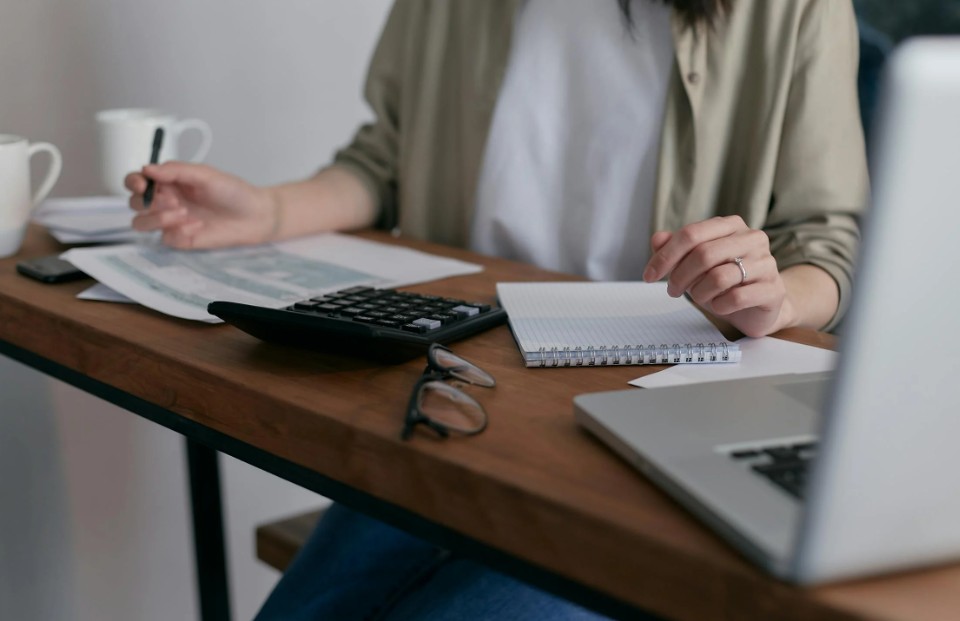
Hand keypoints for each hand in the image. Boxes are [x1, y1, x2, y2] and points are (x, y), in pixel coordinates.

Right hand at [125, 162, 276, 248]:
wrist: (255, 216)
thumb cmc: (233, 192)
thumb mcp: (205, 174)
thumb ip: (175, 170)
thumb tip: (147, 168)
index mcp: (168, 182)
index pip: (136, 181)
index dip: (133, 182)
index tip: (143, 184)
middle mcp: (165, 201)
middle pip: (134, 203)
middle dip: (148, 201)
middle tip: (174, 200)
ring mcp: (171, 222)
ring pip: (141, 223)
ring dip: (157, 218)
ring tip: (183, 212)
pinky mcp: (181, 239)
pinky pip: (166, 239)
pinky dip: (178, 232)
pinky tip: (198, 226)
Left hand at [642, 216, 789, 336]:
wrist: (759, 307)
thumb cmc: (724, 282)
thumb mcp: (695, 265)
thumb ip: (676, 249)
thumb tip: (657, 239)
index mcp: (731, 226)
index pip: (691, 234)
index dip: (665, 256)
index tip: (648, 275)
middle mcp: (752, 238)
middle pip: (703, 254)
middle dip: (680, 276)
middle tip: (673, 290)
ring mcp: (766, 263)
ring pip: (719, 277)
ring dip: (699, 293)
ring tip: (700, 298)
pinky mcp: (773, 289)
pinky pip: (736, 297)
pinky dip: (719, 305)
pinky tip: (719, 306)